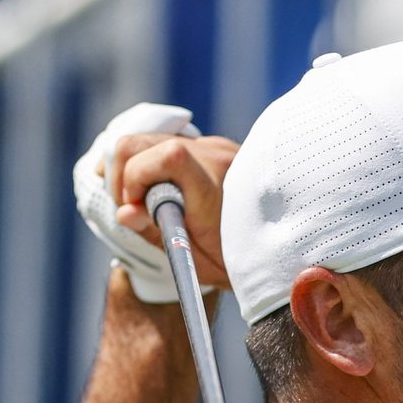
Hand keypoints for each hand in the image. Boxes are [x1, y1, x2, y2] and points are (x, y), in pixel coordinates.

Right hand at [72, 103, 237, 298]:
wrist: (282, 248)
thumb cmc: (239, 264)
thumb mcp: (198, 262)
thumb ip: (159, 235)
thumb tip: (123, 213)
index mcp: (215, 189)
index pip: (168, 156)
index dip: (135, 177)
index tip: (134, 208)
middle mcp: (217, 157)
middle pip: (142, 142)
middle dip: (120, 173)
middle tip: (126, 207)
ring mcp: (215, 147)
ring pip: (149, 138)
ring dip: (131, 166)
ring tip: (135, 200)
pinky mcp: (213, 146)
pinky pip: (165, 141)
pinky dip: (147, 160)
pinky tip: (144, 185)